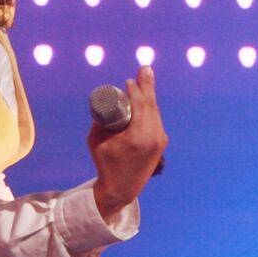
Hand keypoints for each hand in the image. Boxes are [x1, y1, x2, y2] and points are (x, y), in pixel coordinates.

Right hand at [89, 66, 167, 221]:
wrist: (122, 188)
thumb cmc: (105, 164)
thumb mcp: (96, 141)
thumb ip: (99, 121)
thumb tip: (104, 103)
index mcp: (137, 136)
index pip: (139, 105)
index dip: (135, 90)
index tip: (129, 80)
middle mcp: (152, 136)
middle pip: (150, 104)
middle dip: (147, 85)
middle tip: (145, 68)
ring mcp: (159, 140)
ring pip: (155, 111)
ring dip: (150, 95)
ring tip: (146, 78)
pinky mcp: (161, 143)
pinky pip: (156, 119)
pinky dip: (151, 107)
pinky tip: (149, 98)